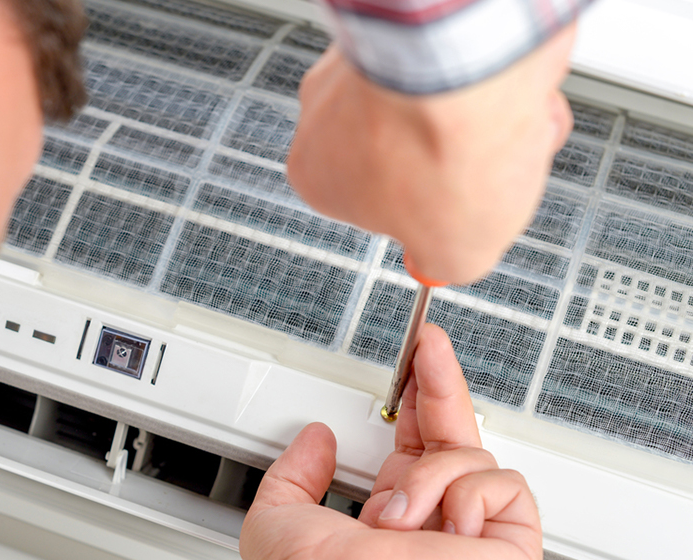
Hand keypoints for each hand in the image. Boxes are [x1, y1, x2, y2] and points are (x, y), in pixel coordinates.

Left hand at [240, 324, 540, 559]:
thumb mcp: (277, 525)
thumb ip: (290, 477)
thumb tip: (314, 439)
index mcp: (387, 519)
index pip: (410, 445)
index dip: (410, 399)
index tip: (406, 363)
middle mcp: (431, 522)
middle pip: (450, 432)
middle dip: (438, 381)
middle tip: (426, 343)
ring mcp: (471, 532)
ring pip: (470, 454)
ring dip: (428, 475)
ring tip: (400, 518)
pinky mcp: (510, 544)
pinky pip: (504, 484)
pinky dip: (469, 495)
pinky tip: (445, 527)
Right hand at [286, 27, 576, 283]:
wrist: (466, 64)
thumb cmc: (443, 150)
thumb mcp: (456, 254)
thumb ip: (446, 262)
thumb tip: (448, 260)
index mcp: (319, 178)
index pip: (377, 209)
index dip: (428, 215)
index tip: (455, 217)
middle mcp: (325, 115)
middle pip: (409, 153)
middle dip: (460, 161)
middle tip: (488, 170)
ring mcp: (361, 64)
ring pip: (436, 105)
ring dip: (481, 119)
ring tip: (507, 125)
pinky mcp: (403, 30)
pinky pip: (452, 64)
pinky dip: (487, 76)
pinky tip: (506, 86)